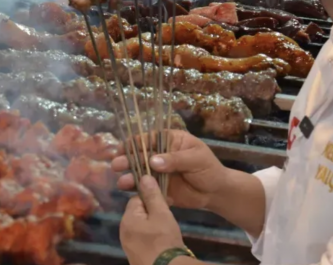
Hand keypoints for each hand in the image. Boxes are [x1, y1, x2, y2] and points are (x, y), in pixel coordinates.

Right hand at [112, 130, 227, 209]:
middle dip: (127, 160)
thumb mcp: (196, 159)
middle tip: (116, 165)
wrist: (216, 193)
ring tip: (121, 182)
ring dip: (129, 176)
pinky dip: (137, 189)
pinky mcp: (157, 188)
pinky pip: (145, 187)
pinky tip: (129, 191)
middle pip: (140, 155)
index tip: (123, 148)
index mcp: (170, 141)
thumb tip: (153, 161)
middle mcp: (160, 155)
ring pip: (139, 172)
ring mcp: (158, 172)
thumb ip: (175, 159)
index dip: (135, 143)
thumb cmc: (209, 169)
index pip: (149, 139)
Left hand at [120, 175, 186, 264]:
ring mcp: (127, 244)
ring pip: (141, 226)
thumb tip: (144, 176)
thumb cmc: (164, 240)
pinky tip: (162, 241)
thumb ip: (153, 195)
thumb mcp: (161, 214)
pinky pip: (142, 239)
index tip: (165, 201)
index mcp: (127, 218)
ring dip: (152, 225)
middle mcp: (123, 230)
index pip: (137, 198)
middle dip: (152, 212)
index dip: (151, 198)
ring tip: (166, 230)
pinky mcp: (134, 254)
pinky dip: (151, 237)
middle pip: (138, 212)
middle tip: (167, 217)